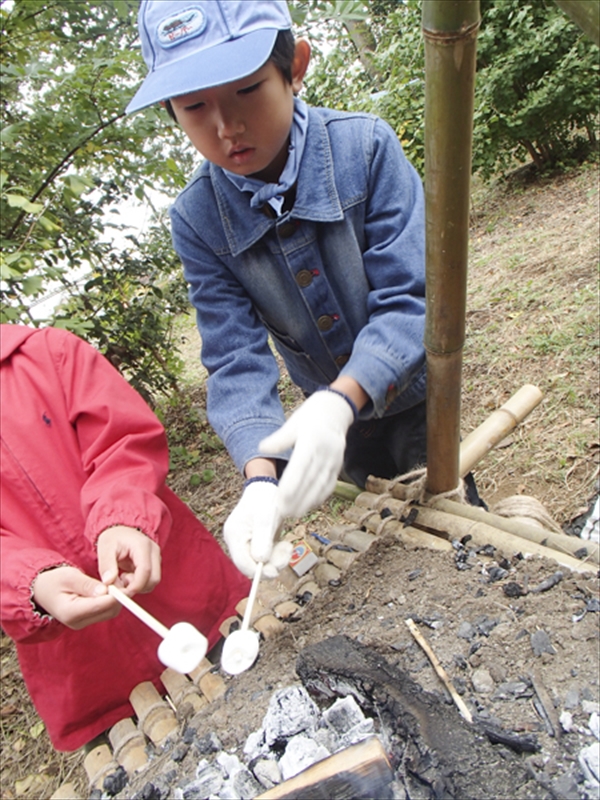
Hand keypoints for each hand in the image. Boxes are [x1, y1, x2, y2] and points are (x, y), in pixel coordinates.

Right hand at [32, 566, 119, 629]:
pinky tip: (109, 587)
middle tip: (120, 578)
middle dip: (118, 595)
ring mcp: (83, 623)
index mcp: (70, 612)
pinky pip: (106, 611)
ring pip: (110, 611)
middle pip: (109, 611)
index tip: (124, 582)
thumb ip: (87, 584)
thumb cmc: (54, 581)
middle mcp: (78, 622)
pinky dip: (111, 600)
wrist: (42, 590)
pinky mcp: (88, 620)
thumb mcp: (69, 577)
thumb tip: (105, 591)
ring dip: (116, 597)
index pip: (100, 606)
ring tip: (113, 580)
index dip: (116, 595)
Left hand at [96, 525, 160, 595]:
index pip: (145, 570)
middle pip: (154, 578)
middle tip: (121, 582)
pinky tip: (128, 576)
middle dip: (137, 587)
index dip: (135, 585)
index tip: (121, 593)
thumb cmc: (113, 537)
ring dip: (138, 586)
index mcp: (142, 546)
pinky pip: (150, 580)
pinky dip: (139, 583)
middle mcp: (154, 552)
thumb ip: (106, 565)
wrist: (120, 530)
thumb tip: (108, 582)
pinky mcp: (154, 564)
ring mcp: (156, 558)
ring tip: (123, 577)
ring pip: (153, 581)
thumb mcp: (105, 548)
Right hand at [223, 480, 292, 578]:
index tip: (275, 572)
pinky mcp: (256, 543)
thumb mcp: (266, 518)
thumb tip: (261, 562)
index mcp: (234, 536)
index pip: (242, 563)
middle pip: (252, 565)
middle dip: (271, 563)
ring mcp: (246, 543)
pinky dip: (277, 553)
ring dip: (277, 558)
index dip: (258, 572)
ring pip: (261, 563)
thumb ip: (262, 540)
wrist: (265, 487)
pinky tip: (285, 544)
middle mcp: (237, 542)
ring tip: (288, 546)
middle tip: (287, 553)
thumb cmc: (264, 499)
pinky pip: (266, 556)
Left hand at [259, 389, 354, 518]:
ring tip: (294, 514)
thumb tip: (262, 448)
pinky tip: (309, 505)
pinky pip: (330, 484)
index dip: (291, 486)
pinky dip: (319, 497)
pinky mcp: (338, 465)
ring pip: (321, 485)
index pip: (300, 467)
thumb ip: (279, 439)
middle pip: (311, 480)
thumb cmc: (310, 416)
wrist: (336, 410)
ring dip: (308, 502)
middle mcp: (326, 452)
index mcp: (312, 440)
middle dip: (297, 499)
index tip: (280, 499)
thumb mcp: (293, 423)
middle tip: (283, 512)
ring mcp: (334, 460)